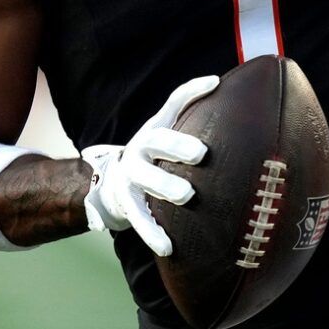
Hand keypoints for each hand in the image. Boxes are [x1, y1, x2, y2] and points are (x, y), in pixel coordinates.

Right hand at [82, 75, 217, 256]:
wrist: (110, 184)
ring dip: (164, 187)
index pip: (172, 105)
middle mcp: (139, 151)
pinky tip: (168, 247)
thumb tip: (217, 81)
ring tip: (185, 194)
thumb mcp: (164, 126)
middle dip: (177, 146)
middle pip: (156, 143)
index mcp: (153, 130)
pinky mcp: (128, 206)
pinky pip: (140, 221)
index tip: (214, 85)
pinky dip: (153, 234)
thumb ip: (186, 104)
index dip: (191, 92)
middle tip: (200, 153)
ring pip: (146, 182)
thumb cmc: (153, 153)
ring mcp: (131, 179)